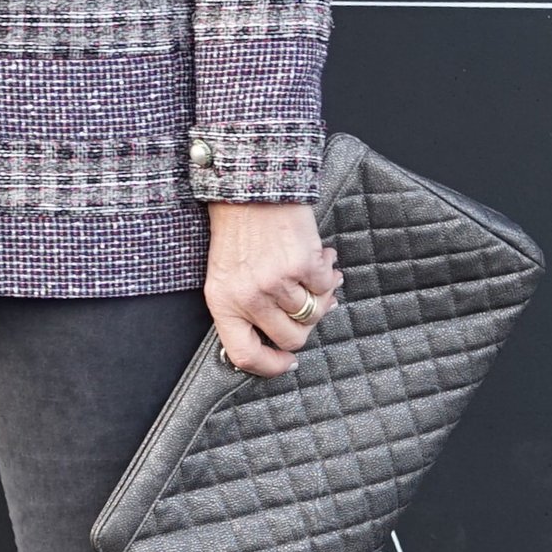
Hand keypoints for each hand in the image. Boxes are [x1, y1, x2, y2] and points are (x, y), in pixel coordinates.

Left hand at [204, 201, 340, 378]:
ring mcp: (277, 282)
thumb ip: (245, 308)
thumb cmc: (238, 229)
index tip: (287, 362)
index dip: (270, 366)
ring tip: (313, 273)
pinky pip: (327, 287)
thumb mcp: (226, 274)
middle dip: (304, 326)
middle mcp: (249, 297)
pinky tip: (320, 256)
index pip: (244, 354)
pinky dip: (328, 274)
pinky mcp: (303, 265)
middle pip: (290, 338)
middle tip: (306, 304)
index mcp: (223, 302)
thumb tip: (284, 337)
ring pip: (314, 314)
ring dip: (320, 296)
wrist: (250, 185)